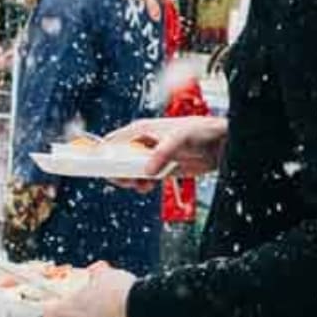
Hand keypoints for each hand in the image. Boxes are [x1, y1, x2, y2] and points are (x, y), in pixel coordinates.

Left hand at [40, 264, 138, 316]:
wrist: (145, 315)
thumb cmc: (121, 295)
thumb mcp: (106, 275)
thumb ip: (96, 274)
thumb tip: (97, 271)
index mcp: (69, 311)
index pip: (47, 316)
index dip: (50, 312)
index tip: (54, 306)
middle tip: (85, 309)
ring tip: (106, 316)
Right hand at [109, 115, 226, 180]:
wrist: (220, 146)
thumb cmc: (201, 131)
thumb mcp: (179, 139)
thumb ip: (162, 154)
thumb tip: (147, 171)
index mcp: (142, 129)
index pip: (113, 141)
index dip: (101, 154)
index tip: (96, 167)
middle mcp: (144, 143)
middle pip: (117, 159)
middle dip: (116, 172)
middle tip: (124, 181)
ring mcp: (151, 156)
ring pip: (129, 171)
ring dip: (129, 181)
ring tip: (139, 184)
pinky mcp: (160, 168)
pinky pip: (143, 179)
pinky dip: (141, 185)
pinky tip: (148, 186)